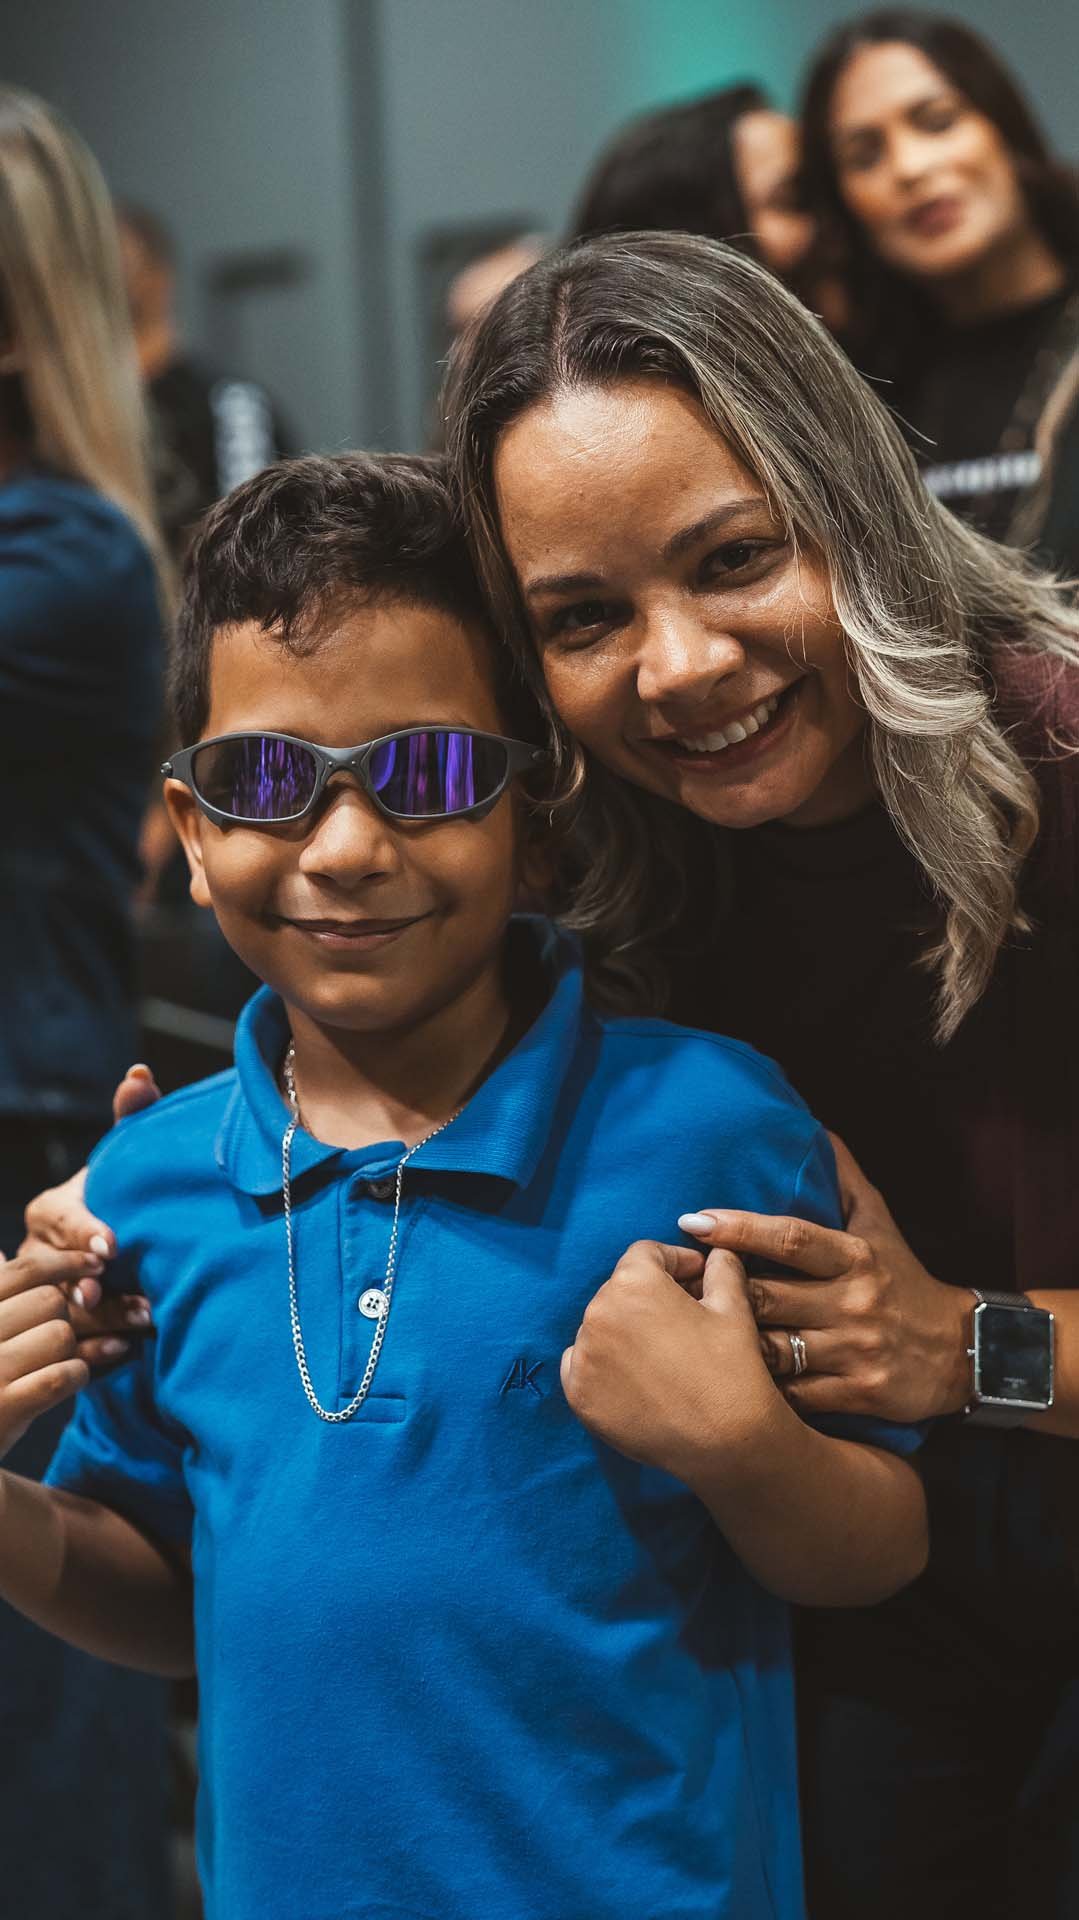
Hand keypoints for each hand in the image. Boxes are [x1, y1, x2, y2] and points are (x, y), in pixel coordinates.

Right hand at [0, 1243, 107, 1456]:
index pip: (25, 1269)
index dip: (68, 1262)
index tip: (97, 1264)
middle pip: (50, 1301)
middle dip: (66, 1316)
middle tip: (61, 1337)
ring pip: (61, 1335)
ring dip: (71, 1349)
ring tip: (58, 1362)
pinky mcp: (4, 1408)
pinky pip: (64, 1374)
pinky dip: (76, 1374)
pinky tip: (72, 1378)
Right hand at [19, 1063, 160, 1345]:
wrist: (113, 1267)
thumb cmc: (118, 1208)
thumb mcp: (121, 1169)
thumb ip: (131, 1122)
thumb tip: (139, 1074)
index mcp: (48, 1212)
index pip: (58, 1220)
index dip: (83, 1232)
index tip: (113, 1244)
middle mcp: (34, 1256)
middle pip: (55, 1273)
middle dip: (96, 1286)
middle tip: (136, 1297)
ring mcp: (37, 1300)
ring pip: (61, 1316)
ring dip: (104, 1322)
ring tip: (146, 1324)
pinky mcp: (51, 1338)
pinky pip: (67, 1351)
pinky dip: (97, 1355)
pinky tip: (127, 1354)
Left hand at [561, 1239, 776, 1482]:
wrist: (726, 1442)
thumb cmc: (732, 1369)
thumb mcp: (734, 1307)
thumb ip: (722, 1268)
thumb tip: (717, 1250)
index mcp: (633, 1283)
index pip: (646, 1255)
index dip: (675, 1262)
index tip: (696, 1278)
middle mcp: (597, 1312)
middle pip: (621, 1290)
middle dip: (651, 1298)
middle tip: (683, 1318)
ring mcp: (582, 1356)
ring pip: (602, 1327)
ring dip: (626, 1330)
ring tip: (661, 1352)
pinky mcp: (578, 1394)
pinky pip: (583, 1364)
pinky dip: (604, 1365)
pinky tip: (637, 1377)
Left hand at [678, 1134, 970, 1423]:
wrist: (963, 1351)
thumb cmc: (905, 1281)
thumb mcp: (881, 1227)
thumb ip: (846, 1182)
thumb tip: (815, 1131)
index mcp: (855, 1257)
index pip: (790, 1238)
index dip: (739, 1228)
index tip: (692, 1220)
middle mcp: (853, 1301)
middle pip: (767, 1296)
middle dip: (718, 1294)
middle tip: (672, 1289)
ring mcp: (854, 1350)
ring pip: (772, 1349)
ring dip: (729, 1345)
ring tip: (686, 1338)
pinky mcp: (856, 1394)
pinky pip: (792, 1394)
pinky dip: (759, 1390)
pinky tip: (728, 1382)